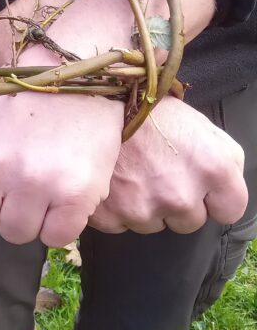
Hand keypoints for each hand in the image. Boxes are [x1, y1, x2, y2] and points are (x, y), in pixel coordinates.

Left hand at [0, 91, 121, 246]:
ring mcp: (31, 181)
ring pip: (16, 234)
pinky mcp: (73, 194)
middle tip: (16, 181)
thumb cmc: (21, 99)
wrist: (76, 74)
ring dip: (29, 217)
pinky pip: (55, 237)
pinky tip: (63, 196)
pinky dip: (60, 224)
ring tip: (41, 186)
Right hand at [90, 97, 247, 233]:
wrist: (99, 104)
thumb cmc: (150, 112)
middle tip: (159, 173)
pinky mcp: (112, 216)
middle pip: (189, 223)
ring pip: (153, 225)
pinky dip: (116, 208)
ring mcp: (144, 210)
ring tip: (134, 173)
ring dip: (145, 206)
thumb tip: (225, 190)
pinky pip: (121, 225)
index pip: (230, 210)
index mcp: (213, 169)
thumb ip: (226, 161)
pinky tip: (114, 181)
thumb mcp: (203, 126)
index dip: (215, 198)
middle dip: (177, 203)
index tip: (201, 188)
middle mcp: (181, 196)